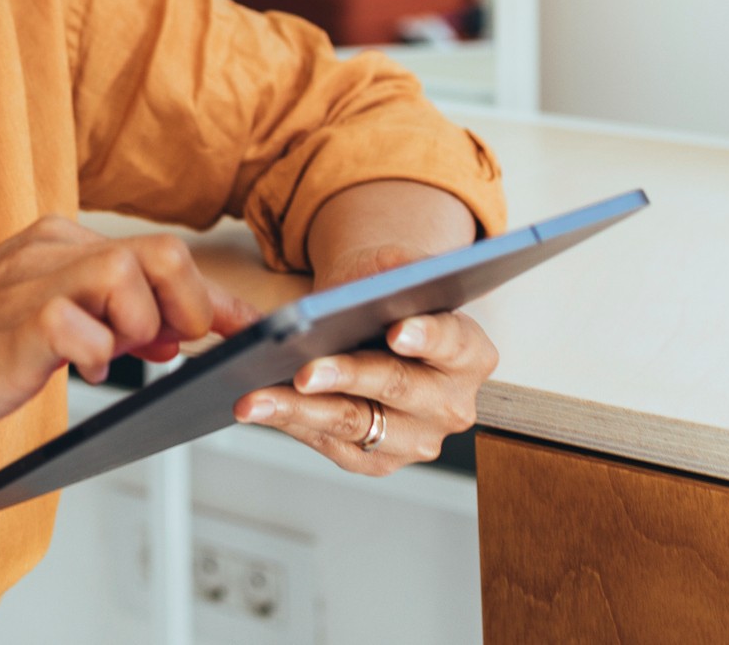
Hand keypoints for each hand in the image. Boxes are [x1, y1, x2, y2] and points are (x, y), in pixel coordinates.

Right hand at [0, 215, 257, 456]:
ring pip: (132, 274)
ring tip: (111, 357)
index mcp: (56, 243)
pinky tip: (77, 371)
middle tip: (172, 351)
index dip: (211, 295)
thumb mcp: (45, 328)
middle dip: (189, 306)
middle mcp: (48, 250)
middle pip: (162, 252)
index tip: (241, 329)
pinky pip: (84, 326)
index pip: (158, 251)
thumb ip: (107, 317)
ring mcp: (30, 282)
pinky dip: (97, 355)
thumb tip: (180, 332)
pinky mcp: (15, 325)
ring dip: (143, 328)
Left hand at [230, 243, 497, 475]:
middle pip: (397, 387)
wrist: (370, 331)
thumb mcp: (392, 270)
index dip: (425, 335)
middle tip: (306, 371)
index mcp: (470, 353)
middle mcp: (452, 404)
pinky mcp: (380, 461)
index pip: (452, 342)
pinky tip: (261, 408)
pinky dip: (293, 424)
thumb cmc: (383, 299)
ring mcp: (418, 438)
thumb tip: (392, 273)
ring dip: (303, 411)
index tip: (396, 330)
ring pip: (357, 424)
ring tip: (258, 398)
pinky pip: (332, 445)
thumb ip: (400, 268)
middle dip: (348, 377)